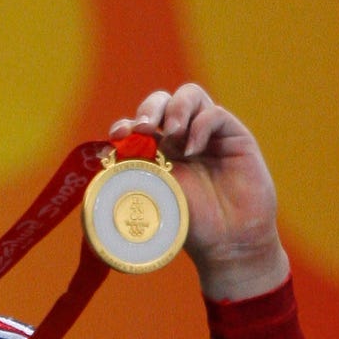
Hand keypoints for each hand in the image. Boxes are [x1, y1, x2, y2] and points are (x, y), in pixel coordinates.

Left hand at [109, 84, 288, 301]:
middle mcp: (181, 138)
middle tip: (145, 127)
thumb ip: (133, 170)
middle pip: (162, 101)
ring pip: (190, 95)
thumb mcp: (153, 194)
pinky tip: (193, 150)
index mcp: (157, 150)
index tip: (117, 136)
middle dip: (149, 108)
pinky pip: (214, 114)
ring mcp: (208, 135)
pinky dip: (200, 125)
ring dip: (175, 109)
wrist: (227, 243)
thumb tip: (104, 151)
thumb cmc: (188, 224)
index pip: (138, 123)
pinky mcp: (234, 136)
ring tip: (172, 132)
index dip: (126, 123)